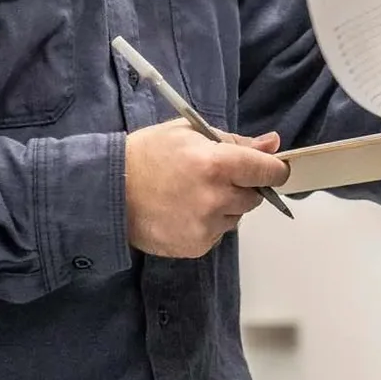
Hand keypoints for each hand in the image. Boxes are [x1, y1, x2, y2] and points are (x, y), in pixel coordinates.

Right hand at [126, 122, 288, 257]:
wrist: (108, 192)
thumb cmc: (147, 155)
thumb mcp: (189, 133)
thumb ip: (236, 140)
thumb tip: (272, 144)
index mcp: (217, 164)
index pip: (269, 171)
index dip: (272, 169)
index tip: (267, 168)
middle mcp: (216, 198)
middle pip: (255, 197)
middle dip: (243, 186)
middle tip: (214, 178)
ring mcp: (206, 226)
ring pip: (236, 217)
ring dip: (225, 207)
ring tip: (191, 195)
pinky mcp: (196, 246)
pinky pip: (217, 234)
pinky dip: (208, 224)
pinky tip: (183, 212)